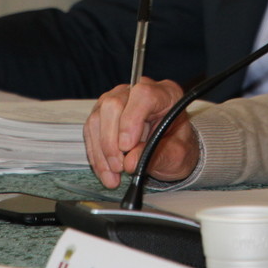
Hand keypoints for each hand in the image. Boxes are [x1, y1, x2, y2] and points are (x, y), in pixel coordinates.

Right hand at [83, 78, 199, 188]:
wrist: (170, 149)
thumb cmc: (176, 146)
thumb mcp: (176, 155)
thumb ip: (156, 156)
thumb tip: (130, 162)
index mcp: (165, 94)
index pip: (143, 95)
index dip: (131, 121)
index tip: (127, 147)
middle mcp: (137, 91)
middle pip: (113, 104)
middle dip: (112, 141)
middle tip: (119, 166)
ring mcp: (117, 100)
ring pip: (97, 118)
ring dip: (102, 152)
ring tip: (112, 176)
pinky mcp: (102, 113)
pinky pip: (91, 131)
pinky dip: (96, 155)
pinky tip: (105, 172)